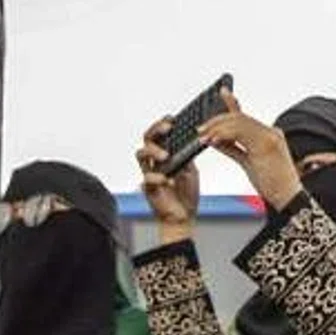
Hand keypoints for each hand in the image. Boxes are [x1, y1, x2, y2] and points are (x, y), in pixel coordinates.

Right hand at [137, 117, 201, 244]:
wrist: (184, 216)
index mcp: (164, 154)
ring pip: (141, 154)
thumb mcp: (192, 169)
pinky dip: (157, 177)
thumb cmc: (186, 193)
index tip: (172, 118)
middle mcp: (154, 162)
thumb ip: (188, 154)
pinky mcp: (148, 188)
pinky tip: (167, 179)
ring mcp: (149, 173)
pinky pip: (146, 178)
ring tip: (165, 156)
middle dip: (156, 130)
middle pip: (147, 138)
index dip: (163, 124)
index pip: (159, 134)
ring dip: (153, 151)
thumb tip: (195, 137)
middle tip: (168, 128)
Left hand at [199, 93, 299, 209]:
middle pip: (240, 117)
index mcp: (269, 135)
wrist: (288, 198)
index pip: (246, 116)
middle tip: (201, 129)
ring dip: (218, 128)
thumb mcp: (248, 163)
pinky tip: (213, 141)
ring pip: (239, 122)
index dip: (232, 103)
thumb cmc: (272, 185)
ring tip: (204, 136)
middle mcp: (271, 132)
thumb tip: (216, 140)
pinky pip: (241, 132)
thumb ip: (233, 149)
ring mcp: (270, 137)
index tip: (222, 92)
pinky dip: (224, 135)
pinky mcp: (266, 144)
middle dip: (217, 121)